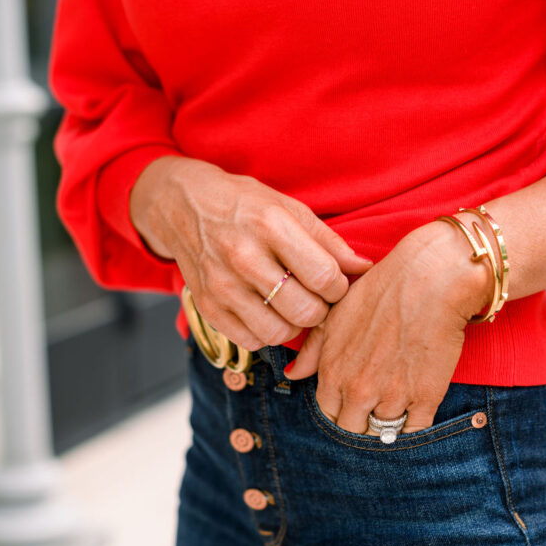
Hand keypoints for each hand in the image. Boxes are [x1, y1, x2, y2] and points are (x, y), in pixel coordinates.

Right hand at [129, 155, 373, 349]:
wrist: (182, 204)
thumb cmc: (244, 204)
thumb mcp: (288, 208)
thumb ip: (328, 242)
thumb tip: (363, 269)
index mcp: (270, 225)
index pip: (324, 276)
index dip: (339, 288)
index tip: (335, 283)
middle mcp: (243, 256)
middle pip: (305, 311)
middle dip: (321, 310)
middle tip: (317, 298)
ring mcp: (222, 285)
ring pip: (279, 334)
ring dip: (295, 326)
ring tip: (293, 306)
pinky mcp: (207, 307)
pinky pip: (252, 341)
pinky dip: (266, 334)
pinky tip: (267, 312)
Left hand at [284, 219, 494, 433]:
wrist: (431, 279)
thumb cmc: (381, 290)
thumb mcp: (336, 315)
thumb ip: (313, 350)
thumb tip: (293, 374)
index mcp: (332, 372)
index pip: (328, 414)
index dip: (340, 408)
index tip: (353, 399)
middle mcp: (358, 391)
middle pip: (353, 429)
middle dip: (362, 420)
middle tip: (376, 403)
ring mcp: (392, 397)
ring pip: (383, 433)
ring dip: (389, 424)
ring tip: (398, 402)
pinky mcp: (426, 398)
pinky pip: (414, 431)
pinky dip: (414, 425)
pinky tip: (416, 406)